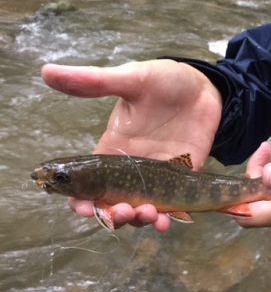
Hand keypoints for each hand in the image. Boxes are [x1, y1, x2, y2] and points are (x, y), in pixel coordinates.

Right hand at [42, 60, 222, 231]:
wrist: (203, 86)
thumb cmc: (165, 80)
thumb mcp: (131, 78)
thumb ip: (95, 81)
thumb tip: (47, 70)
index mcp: (113, 148)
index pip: (89, 183)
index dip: (82, 200)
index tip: (84, 208)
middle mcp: (132, 168)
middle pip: (115, 203)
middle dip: (115, 216)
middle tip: (124, 212)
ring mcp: (158, 175)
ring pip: (143, 208)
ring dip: (141, 219)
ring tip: (149, 215)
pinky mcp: (183, 177)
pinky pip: (172, 204)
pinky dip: (168, 216)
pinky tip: (167, 220)